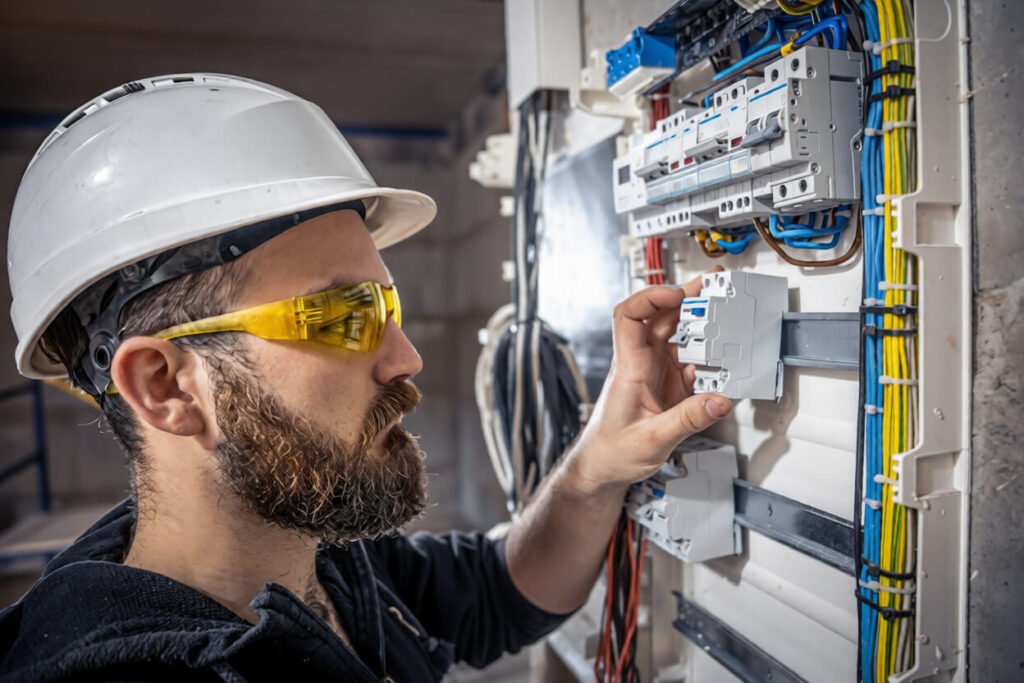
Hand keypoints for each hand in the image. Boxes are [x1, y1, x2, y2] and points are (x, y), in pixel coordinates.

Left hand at [570, 267, 732, 490]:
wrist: (603, 467)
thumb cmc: (612, 452)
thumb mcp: (652, 440)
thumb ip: (688, 420)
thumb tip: (719, 400)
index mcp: (629, 368)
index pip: (630, 316)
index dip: (652, 297)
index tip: (678, 294)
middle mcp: (640, 363)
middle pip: (660, 316)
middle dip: (687, 297)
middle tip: (715, 285)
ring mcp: (653, 372)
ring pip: (676, 335)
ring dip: (698, 322)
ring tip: (722, 310)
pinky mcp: (666, 385)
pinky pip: (688, 360)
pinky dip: (705, 354)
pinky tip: (719, 355)